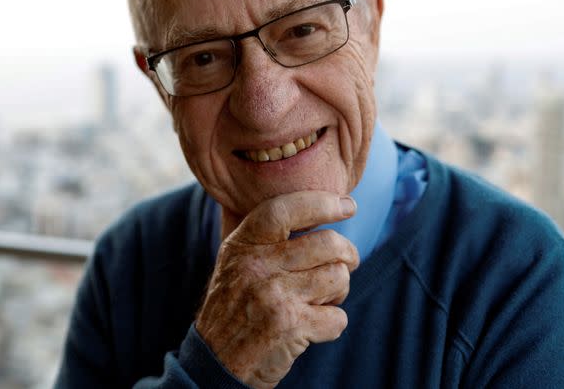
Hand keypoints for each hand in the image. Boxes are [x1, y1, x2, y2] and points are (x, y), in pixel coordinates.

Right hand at [195, 191, 358, 387]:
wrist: (215, 360)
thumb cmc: (233, 306)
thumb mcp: (236, 262)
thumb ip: (265, 237)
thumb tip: (319, 207)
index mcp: (243, 245)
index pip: (284, 210)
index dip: (321, 203)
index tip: (347, 204)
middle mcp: (257, 266)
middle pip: (327, 244)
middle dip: (348, 253)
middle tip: (348, 261)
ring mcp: (274, 296)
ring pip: (338, 278)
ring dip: (338, 291)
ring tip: (321, 299)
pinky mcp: (291, 327)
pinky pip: (338, 316)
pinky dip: (333, 323)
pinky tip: (314, 326)